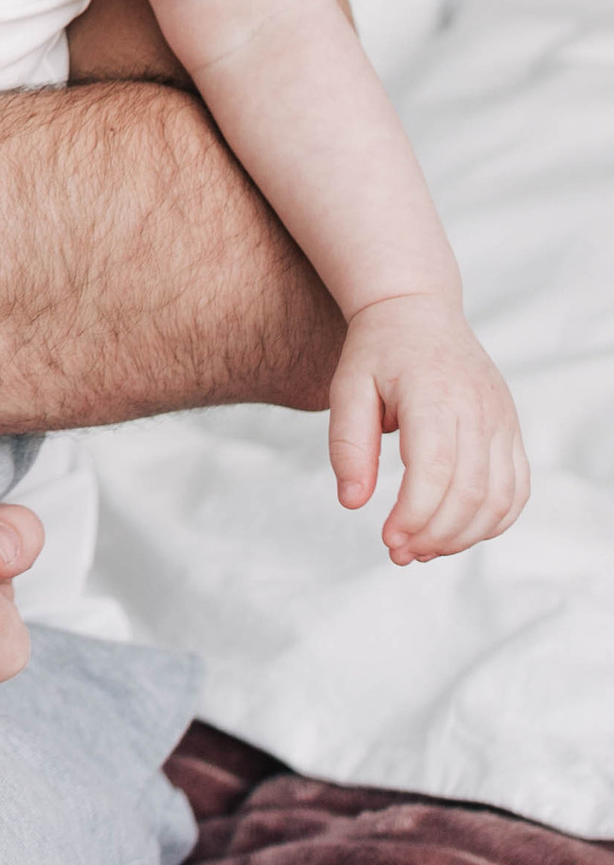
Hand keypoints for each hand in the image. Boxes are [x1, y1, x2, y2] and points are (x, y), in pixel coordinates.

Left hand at [327, 291, 528, 561]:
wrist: (417, 311)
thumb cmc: (377, 350)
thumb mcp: (347, 387)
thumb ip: (349, 445)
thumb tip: (353, 503)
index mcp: (435, 394)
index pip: (436, 471)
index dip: (415, 516)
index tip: (387, 540)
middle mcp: (479, 408)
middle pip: (470, 493)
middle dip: (435, 535)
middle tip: (399, 553)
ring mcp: (502, 419)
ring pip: (499, 498)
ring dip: (464, 536)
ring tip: (423, 549)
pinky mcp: (510, 429)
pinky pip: (517, 489)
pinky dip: (493, 521)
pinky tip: (456, 533)